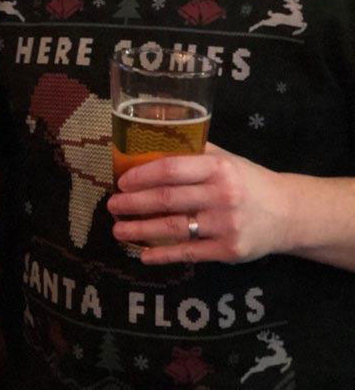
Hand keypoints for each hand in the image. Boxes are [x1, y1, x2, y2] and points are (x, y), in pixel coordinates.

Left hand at [106, 144, 291, 265]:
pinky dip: (163, 255)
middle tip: (111, 205)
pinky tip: (144, 255)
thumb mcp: (226, 159)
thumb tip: (151, 144)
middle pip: (167, 200)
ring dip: (141, 230)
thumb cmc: (248, 181)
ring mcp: (225, 225)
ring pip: (173, 228)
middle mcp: (222, 195)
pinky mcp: (229, 250)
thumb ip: (193, 152)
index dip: (142, 175)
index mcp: (218, 168)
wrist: (289, 213)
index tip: (122, 181)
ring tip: (118, 230)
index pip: (171, 169)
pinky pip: (188, 253)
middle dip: (134, 203)